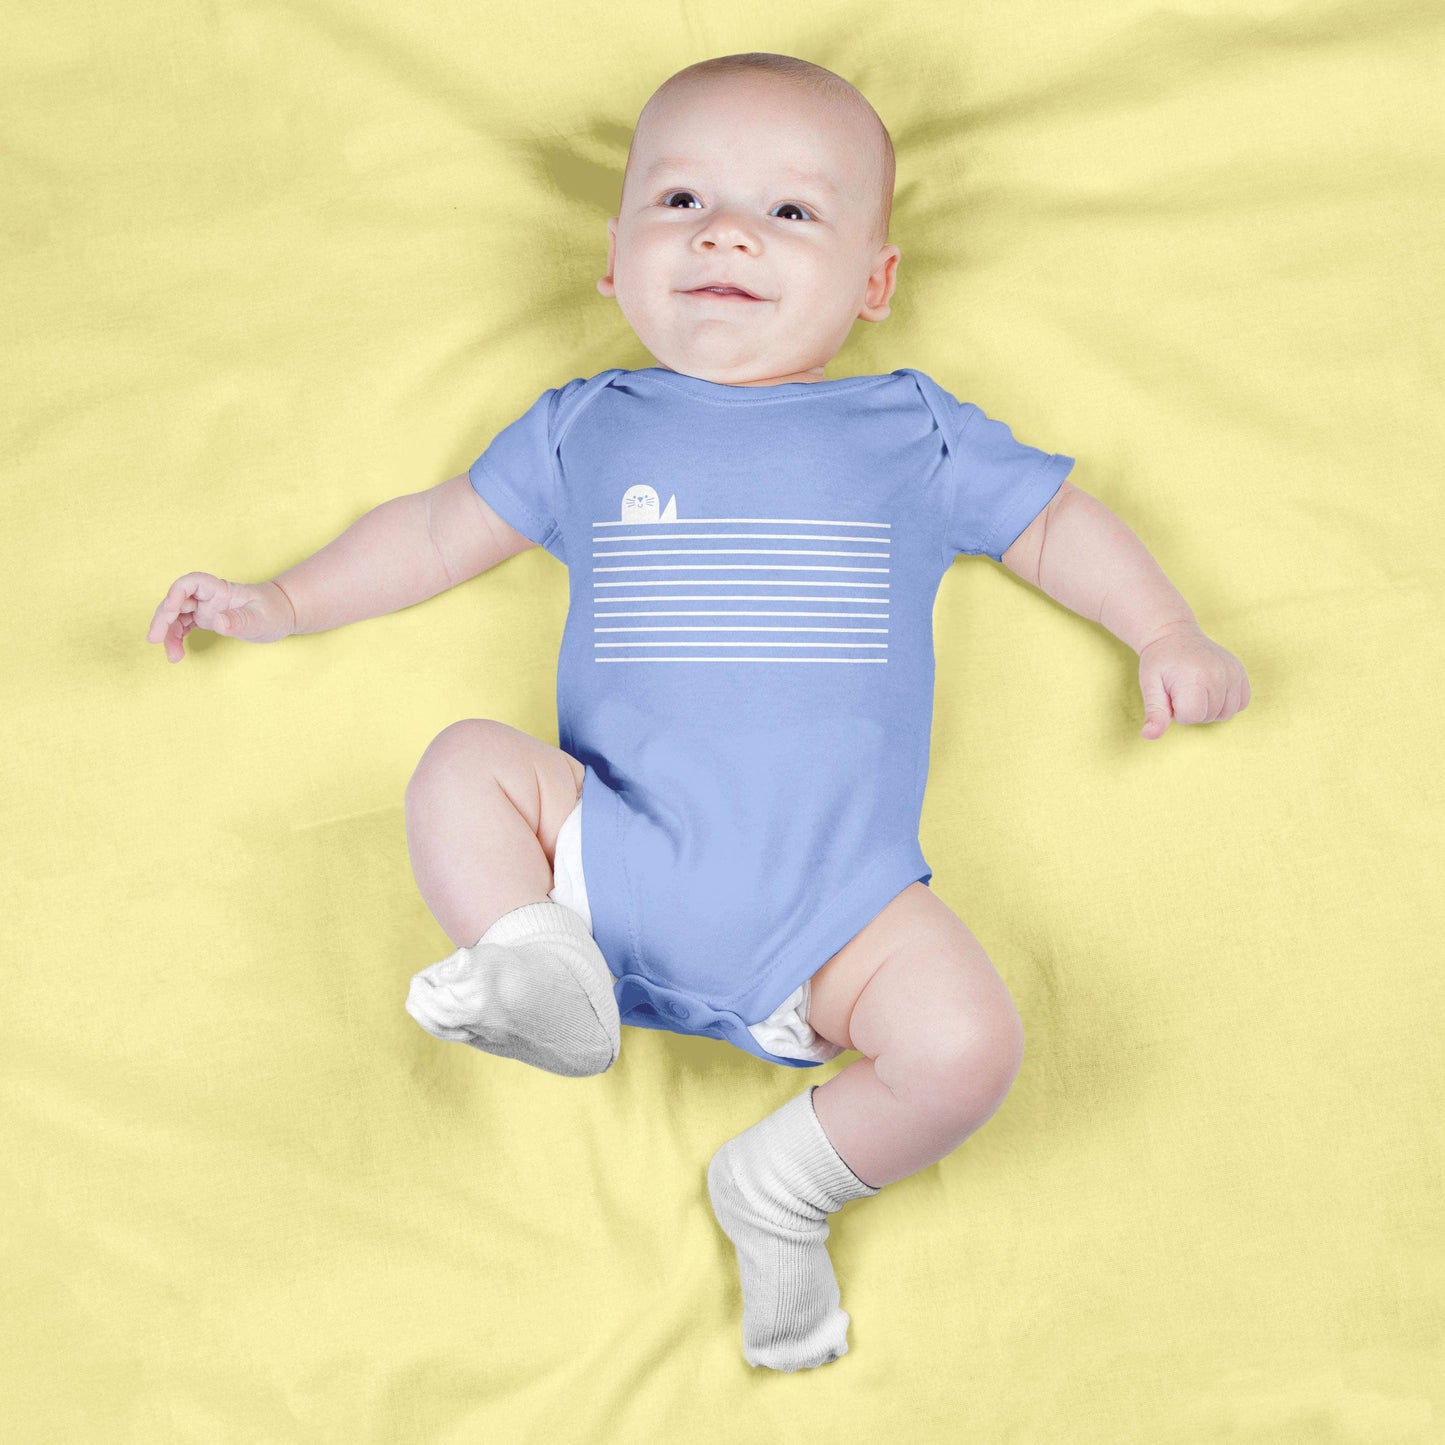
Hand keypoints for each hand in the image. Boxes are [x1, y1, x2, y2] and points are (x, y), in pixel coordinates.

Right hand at [145, 573, 295, 662]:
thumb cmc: (274, 612)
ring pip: (176, 615)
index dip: (175, 594)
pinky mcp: (207, 619)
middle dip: (162, 618)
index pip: (190, 583)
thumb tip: (217, 622)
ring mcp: (206, 608)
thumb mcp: (261, 619)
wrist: (282, 614)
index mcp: (220, 589)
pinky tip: (177, 653)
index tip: (170, 612)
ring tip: (173, 657)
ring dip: (168, 633)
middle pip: (176, 600)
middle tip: (155, 640)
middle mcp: (209, 596)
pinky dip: (176, 638)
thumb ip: (240, 620)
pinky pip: (183, 625)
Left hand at [1137, 624, 1249, 739]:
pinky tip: (1211, 690)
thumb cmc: (1159, 663)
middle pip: (1209, 717)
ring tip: (1195, 689)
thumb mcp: (1150, 686)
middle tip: (1181, 689)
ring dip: (1209, 708)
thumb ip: (1154, 713)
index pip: (1191, 717)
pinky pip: (1242, 702)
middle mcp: (1219, 674)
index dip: (1177, 712)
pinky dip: (1227, 703)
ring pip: (1226, 713)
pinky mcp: (1241, 671)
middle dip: (1192, 710)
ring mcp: (1233, 672)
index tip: (1171, 695)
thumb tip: (1149, 736)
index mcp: (1195, 679)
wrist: (1174, 635)